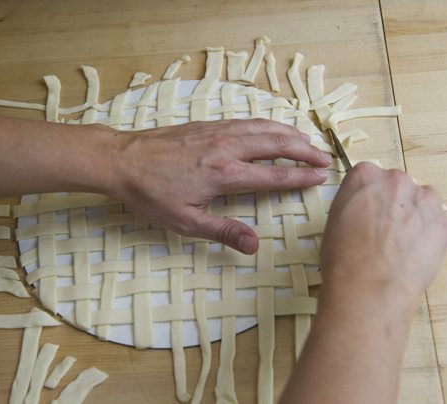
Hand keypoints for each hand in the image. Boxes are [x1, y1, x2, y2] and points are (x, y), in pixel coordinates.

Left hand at [110, 119, 330, 253]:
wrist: (122, 160)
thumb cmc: (150, 193)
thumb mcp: (184, 221)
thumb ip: (223, 230)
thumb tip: (254, 245)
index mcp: (224, 174)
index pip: (274, 174)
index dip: (301, 176)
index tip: (321, 176)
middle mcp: (227, 148)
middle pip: (277, 144)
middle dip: (305, 151)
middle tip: (324, 158)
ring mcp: (218, 132)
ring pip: (264, 128)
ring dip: (290, 133)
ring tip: (308, 141)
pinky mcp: (208, 124)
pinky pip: (246, 120)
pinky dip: (268, 124)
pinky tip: (273, 128)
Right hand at [320, 162, 446, 306]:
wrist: (368, 287)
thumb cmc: (343, 256)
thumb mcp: (334, 219)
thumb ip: (354, 202)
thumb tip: (365, 208)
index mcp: (365, 175)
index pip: (368, 176)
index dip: (366, 196)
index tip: (365, 211)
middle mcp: (396, 180)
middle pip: (397, 185)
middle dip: (392, 202)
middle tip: (382, 229)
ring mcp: (424, 200)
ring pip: (421, 200)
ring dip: (413, 214)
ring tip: (400, 241)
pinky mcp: (442, 223)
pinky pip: (435, 222)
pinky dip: (426, 233)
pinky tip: (411, 252)